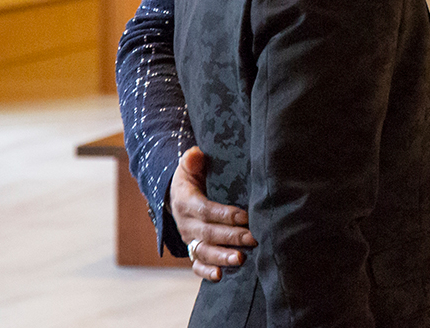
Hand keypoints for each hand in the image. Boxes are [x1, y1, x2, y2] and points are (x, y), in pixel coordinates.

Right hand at [171, 146, 256, 280]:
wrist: (176, 195)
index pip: (206, 210)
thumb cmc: (192, 176)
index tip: (245, 216)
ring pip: (203, 252)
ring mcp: (189, 239)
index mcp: (186, 202)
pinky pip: (196, 265)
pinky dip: (206, 272)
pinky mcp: (192, 250)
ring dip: (221, 257)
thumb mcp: (189, 165)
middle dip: (231, 237)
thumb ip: (192, 160)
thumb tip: (195, 154)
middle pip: (208, 233)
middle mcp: (186, 224)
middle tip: (252, 239)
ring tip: (240, 259)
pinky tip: (221, 275)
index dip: (225, 215)